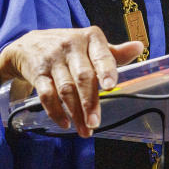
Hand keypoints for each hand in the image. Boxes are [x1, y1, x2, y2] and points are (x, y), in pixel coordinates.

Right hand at [0, 26, 143, 137]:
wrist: (29, 44)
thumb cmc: (69, 47)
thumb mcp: (91, 44)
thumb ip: (114, 52)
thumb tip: (139, 48)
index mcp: (89, 38)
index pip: (100, 54)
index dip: (105, 69)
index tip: (110, 85)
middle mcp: (70, 46)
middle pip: (82, 76)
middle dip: (89, 102)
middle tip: (96, 123)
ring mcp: (53, 60)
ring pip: (66, 89)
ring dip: (75, 113)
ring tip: (85, 130)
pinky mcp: (38, 73)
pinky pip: (46, 95)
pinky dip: (56, 112)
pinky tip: (65, 123)